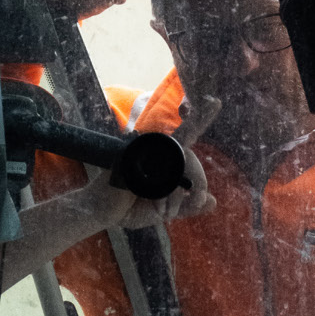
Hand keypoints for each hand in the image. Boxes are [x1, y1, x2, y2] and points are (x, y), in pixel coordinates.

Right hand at [120, 94, 218, 227]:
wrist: (100, 213)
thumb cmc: (130, 208)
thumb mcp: (164, 209)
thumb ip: (187, 205)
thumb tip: (213, 201)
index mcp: (162, 155)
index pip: (186, 133)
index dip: (199, 117)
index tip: (214, 102)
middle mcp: (153, 147)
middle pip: (189, 156)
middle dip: (199, 182)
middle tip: (196, 201)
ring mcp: (141, 149)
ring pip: (177, 165)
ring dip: (176, 195)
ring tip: (164, 212)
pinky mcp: (131, 156)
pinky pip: (162, 173)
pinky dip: (164, 195)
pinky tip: (157, 207)